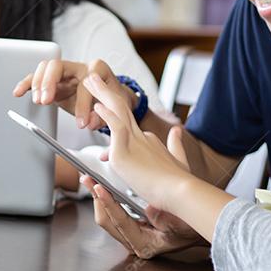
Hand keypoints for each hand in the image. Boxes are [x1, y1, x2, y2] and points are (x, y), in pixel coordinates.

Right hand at [12, 58, 136, 130]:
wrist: (112, 98)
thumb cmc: (114, 100)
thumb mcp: (116, 109)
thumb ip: (104, 116)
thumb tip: (89, 122)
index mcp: (98, 69)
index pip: (86, 82)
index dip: (83, 103)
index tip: (82, 123)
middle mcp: (79, 67)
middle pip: (58, 66)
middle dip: (50, 83)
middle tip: (47, 101)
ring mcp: (66, 72)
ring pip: (45, 68)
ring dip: (38, 84)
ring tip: (38, 101)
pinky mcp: (55, 81)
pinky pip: (38, 77)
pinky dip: (27, 84)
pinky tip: (19, 92)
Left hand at [81, 176, 204, 258]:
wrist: (200, 227)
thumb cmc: (193, 225)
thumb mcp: (182, 221)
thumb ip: (165, 217)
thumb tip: (149, 210)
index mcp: (145, 244)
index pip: (121, 223)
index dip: (109, 204)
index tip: (100, 187)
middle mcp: (134, 243)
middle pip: (107, 221)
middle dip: (97, 199)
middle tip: (87, 178)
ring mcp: (130, 235)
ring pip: (106, 218)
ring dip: (98, 197)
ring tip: (89, 179)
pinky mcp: (130, 226)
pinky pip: (113, 212)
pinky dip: (106, 197)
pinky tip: (101, 182)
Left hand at [83, 73, 189, 211]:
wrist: (180, 192)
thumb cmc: (179, 182)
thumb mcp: (177, 160)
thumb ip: (175, 145)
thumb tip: (177, 131)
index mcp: (148, 141)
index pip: (126, 125)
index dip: (111, 114)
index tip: (101, 103)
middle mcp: (141, 137)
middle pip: (121, 108)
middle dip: (106, 92)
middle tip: (94, 77)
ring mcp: (133, 143)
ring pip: (117, 111)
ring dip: (102, 93)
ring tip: (90, 79)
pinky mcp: (123, 154)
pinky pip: (115, 128)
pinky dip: (106, 115)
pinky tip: (97, 105)